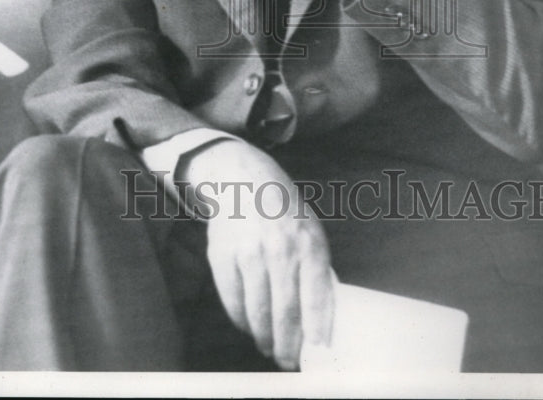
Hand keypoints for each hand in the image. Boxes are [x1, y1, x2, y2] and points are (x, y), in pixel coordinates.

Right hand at [179, 139, 333, 369]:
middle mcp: (279, 247)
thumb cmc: (284, 213)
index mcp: (308, 243)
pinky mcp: (221, 254)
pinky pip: (232, 300)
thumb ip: (315, 271)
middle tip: (287, 361)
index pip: (316, 299)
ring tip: (269, 347)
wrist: (243, 180)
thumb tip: (321, 321)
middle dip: (287, 346)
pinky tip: (249, 325)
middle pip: (284, 313)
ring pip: (256, 312)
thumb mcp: (310, 232)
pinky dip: (241, 320)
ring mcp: (248, 251)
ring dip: (264, 338)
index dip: (316, 333)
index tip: (317, 356)